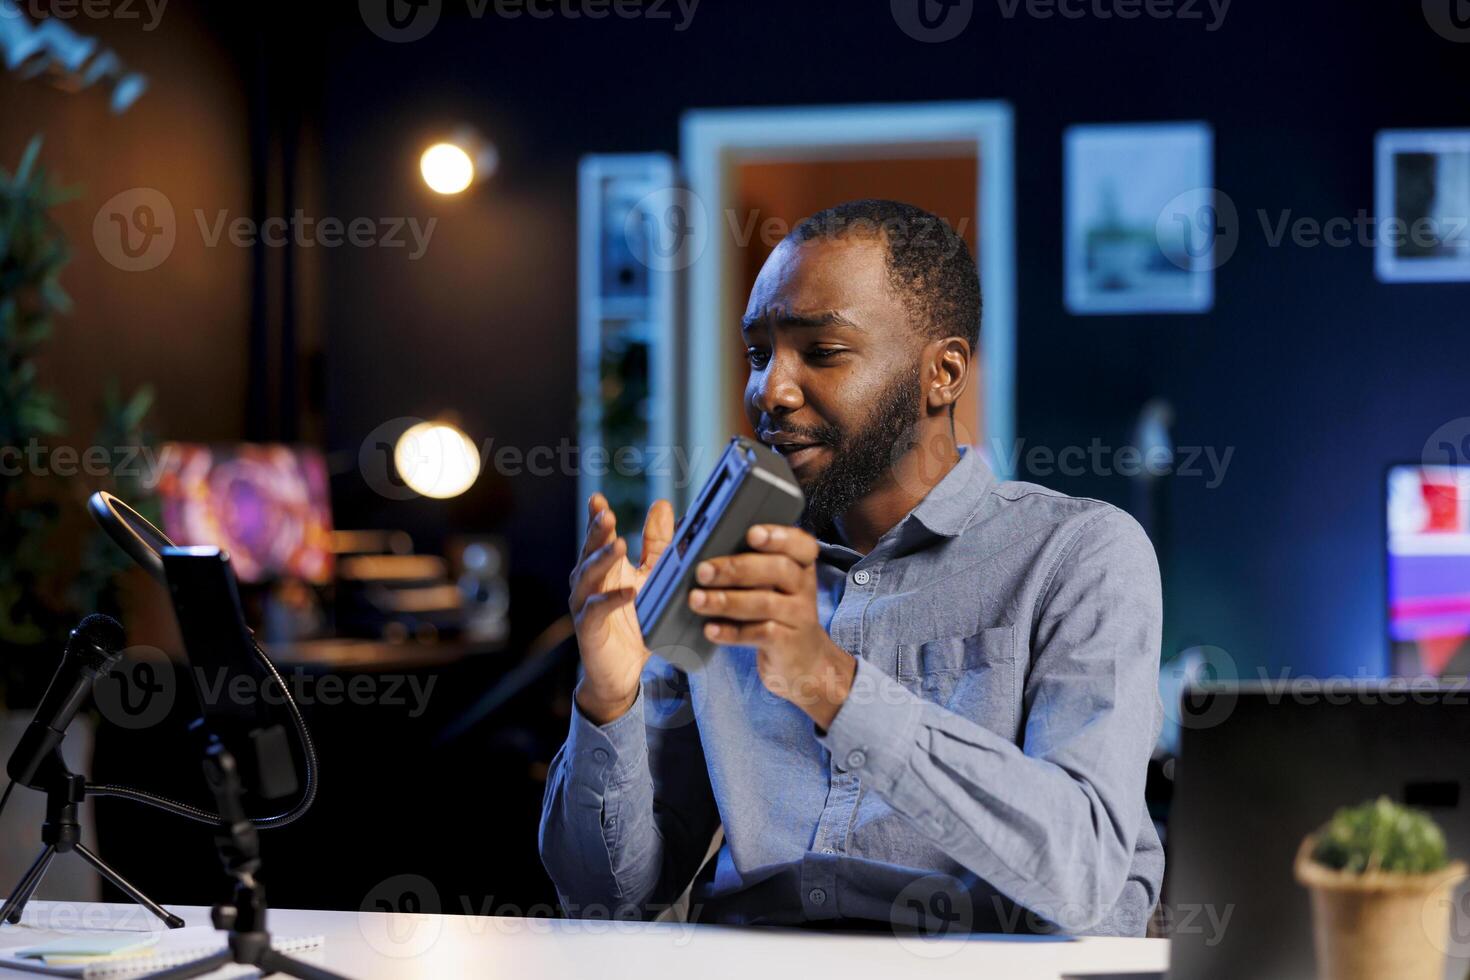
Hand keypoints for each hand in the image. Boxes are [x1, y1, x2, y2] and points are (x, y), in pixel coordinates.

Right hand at [568, 493, 673, 724]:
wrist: (622, 672)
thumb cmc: (635, 622)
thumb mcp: (652, 577)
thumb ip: (657, 544)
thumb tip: (663, 505)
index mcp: (603, 567)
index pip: (597, 536)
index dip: (596, 517)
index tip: (598, 500)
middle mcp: (588, 582)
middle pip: (589, 551)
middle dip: (597, 532)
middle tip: (606, 514)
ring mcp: (585, 604)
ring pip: (588, 576)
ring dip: (603, 560)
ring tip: (618, 545)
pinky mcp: (589, 628)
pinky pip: (598, 610)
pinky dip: (612, 599)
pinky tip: (628, 591)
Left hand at [688, 524, 854, 728]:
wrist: (804, 662)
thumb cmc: (777, 615)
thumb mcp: (772, 586)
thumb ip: (749, 565)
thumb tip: (703, 549)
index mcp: (800, 565)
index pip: (800, 544)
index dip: (778, 536)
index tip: (751, 534)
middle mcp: (804, 587)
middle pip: (777, 569)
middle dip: (736, 568)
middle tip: (703, 571)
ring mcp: (798, 616)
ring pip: (764, 603)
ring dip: (726, 600)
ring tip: (696, 599)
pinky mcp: (788, 644)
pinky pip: (760, 634)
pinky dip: (732, 632)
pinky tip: (710, 629)